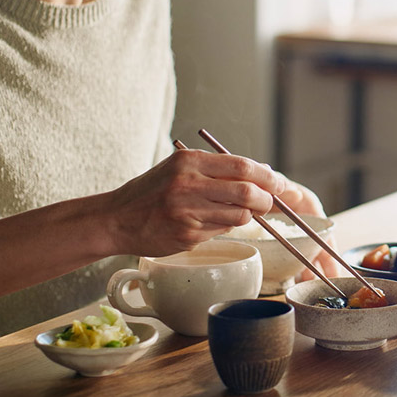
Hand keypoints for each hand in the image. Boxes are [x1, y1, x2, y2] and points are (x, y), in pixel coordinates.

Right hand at [103, 148, 294, 255]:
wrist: (117, 219)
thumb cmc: (153, 191)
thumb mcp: (181, 168)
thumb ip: (219, 169)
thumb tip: (263, 171)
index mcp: (189, 161)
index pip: (242, 166)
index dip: (268, 176)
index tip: (279, 183)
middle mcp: (188, 184)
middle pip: (247, 192)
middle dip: (266, 200)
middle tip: (268, 203)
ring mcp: (188, 211)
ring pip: (240, 216)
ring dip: (246, 216)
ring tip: (236, 212)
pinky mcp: (187, 235)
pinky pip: (221, 232)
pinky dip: (224, 228)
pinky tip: (208, 222)